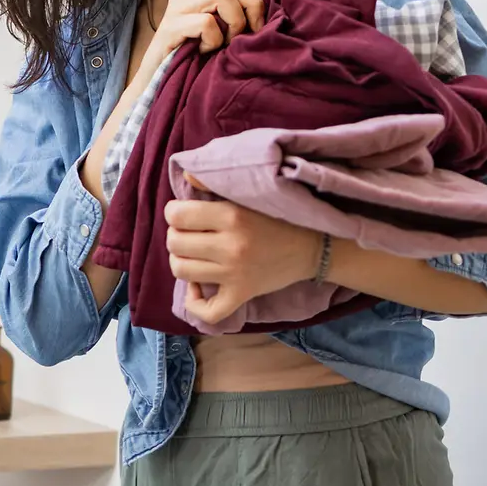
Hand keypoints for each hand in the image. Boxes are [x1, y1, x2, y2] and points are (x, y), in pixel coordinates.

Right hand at [139, 0, 264, 85]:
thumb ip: (232, 17)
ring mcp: (175, 9)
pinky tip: (203, 51)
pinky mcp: (169, 28)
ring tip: (223, 44)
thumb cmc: (190, 61)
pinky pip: (206, 23)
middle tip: (247, 35)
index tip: (257, 25)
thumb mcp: (217, 34)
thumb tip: (266, 12)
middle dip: (250, 7)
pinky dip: (213, 40)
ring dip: (233, 23)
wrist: (155, 84)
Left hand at [165, 188, 321, 325]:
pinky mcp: (242, 295)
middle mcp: (231, 246)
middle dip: (175, 236)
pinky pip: (208, 310)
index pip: (178, 215)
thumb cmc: (278, 217)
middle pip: (175, 244)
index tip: (183, 213)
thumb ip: (215, 183)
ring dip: (179, 261)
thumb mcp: (248, 195)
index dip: (174, 212)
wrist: (312, 247)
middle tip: (188, 233)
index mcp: (232, 216)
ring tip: (191, 254)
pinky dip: (194, 302)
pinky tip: (197, 286)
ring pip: (181, 271)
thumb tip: (185, 175)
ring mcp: (235, 274)